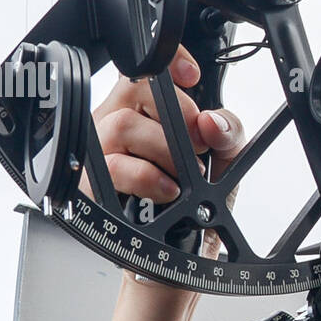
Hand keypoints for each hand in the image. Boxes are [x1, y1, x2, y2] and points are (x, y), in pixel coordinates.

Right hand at [81, 44, 245, 259]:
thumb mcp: (225, 164)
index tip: (192, 76)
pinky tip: (167, 191)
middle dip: (177, 117)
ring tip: (183, 176)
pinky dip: (147, 178)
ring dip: (164, 151)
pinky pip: (114, 166)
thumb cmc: (195, 206)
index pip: (145, 68)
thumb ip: (228, 133)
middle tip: (198, 147)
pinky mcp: (91, 184)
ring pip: (122, 126)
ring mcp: (100, 152)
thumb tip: (212, 121)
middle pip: (134, 89)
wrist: (179, 257)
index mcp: (146, 111)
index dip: (167, 63)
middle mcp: (117, 124)